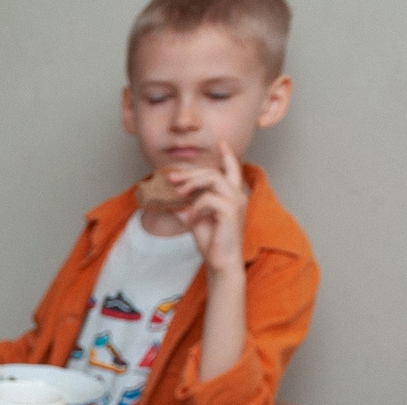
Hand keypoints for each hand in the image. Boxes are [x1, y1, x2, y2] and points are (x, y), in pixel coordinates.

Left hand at [167, 141, 249, 274]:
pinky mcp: (231, 211)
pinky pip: (208, 199)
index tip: (220, 142)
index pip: (232, 169)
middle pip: (213, 173)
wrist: (220, 261)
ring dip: (191, 184)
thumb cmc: (211, 240)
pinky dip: (196, 207)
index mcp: (231, 194)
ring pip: (212, 179)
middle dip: (190, 173)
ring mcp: (236, 202)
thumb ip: (186, 205)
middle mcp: (237, 194)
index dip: (227, 155)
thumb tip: (169, 198)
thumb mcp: (194, 219)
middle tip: (171, 178)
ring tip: (177, 193)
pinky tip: (192, 218)